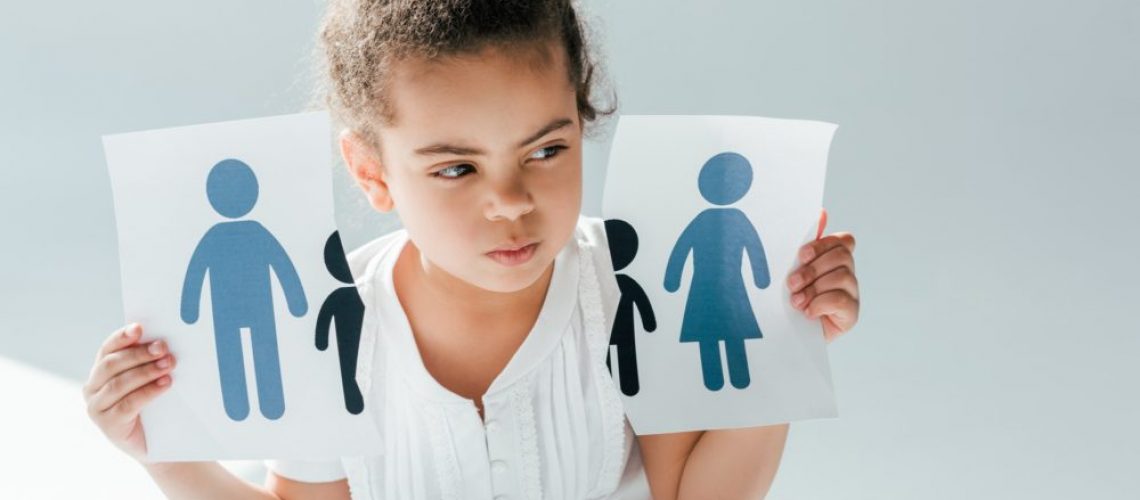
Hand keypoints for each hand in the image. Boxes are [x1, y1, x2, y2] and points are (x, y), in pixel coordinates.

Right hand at [82, 323, 177, 461]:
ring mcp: (97, 407)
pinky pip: (127, 404)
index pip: (108, 348)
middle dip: (139, 354)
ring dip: (146, 371)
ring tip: (168, 365)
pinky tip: (165, 384)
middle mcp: (92, 387)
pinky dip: (148, 392)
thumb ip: (149, 360)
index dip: (122, 337)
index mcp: (101, 371)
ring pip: (119, 383)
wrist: (158, 442)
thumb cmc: (155, 405)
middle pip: (112, 364)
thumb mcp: (150, 379)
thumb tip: (164, 340)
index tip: (139, 328)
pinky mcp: (108, 425)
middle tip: (163, 348)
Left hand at [787, 208, 859, 342]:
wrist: (788, 333)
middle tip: (791, 284)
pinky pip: (842, 299)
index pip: (843, 240)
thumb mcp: (792, 269)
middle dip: (813, 269)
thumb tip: (822, 213)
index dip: (823, 245)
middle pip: (842, 256)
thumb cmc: (790, 298)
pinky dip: (821, 304)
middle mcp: (847, 273)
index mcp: (834, 258)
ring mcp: (852, 293)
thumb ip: (805, 245)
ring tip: (796, 301)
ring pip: (842, 277)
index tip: (801, 255)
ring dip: (814, 288)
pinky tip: (808, 312)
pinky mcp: (851, 314)